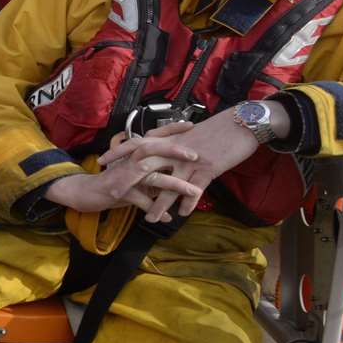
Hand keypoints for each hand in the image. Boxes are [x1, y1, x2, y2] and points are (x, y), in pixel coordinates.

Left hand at [104, 107, 267, 219]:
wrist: (241, 123)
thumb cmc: (217, 129)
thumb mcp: (190, 134)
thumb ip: (174, 144)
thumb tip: (162, 152)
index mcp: (170, 139)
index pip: (137, 144)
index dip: (118, 152)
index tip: (101, 160)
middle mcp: (176, 150)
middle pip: (146, 167)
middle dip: (130, 181)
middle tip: (115, 194)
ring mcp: (190, 161)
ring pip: (169, 185)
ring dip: (159, 204)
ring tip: (150, 219)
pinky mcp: (208, 169)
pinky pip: (194, 189)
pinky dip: (187, 203)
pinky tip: (181, 214)